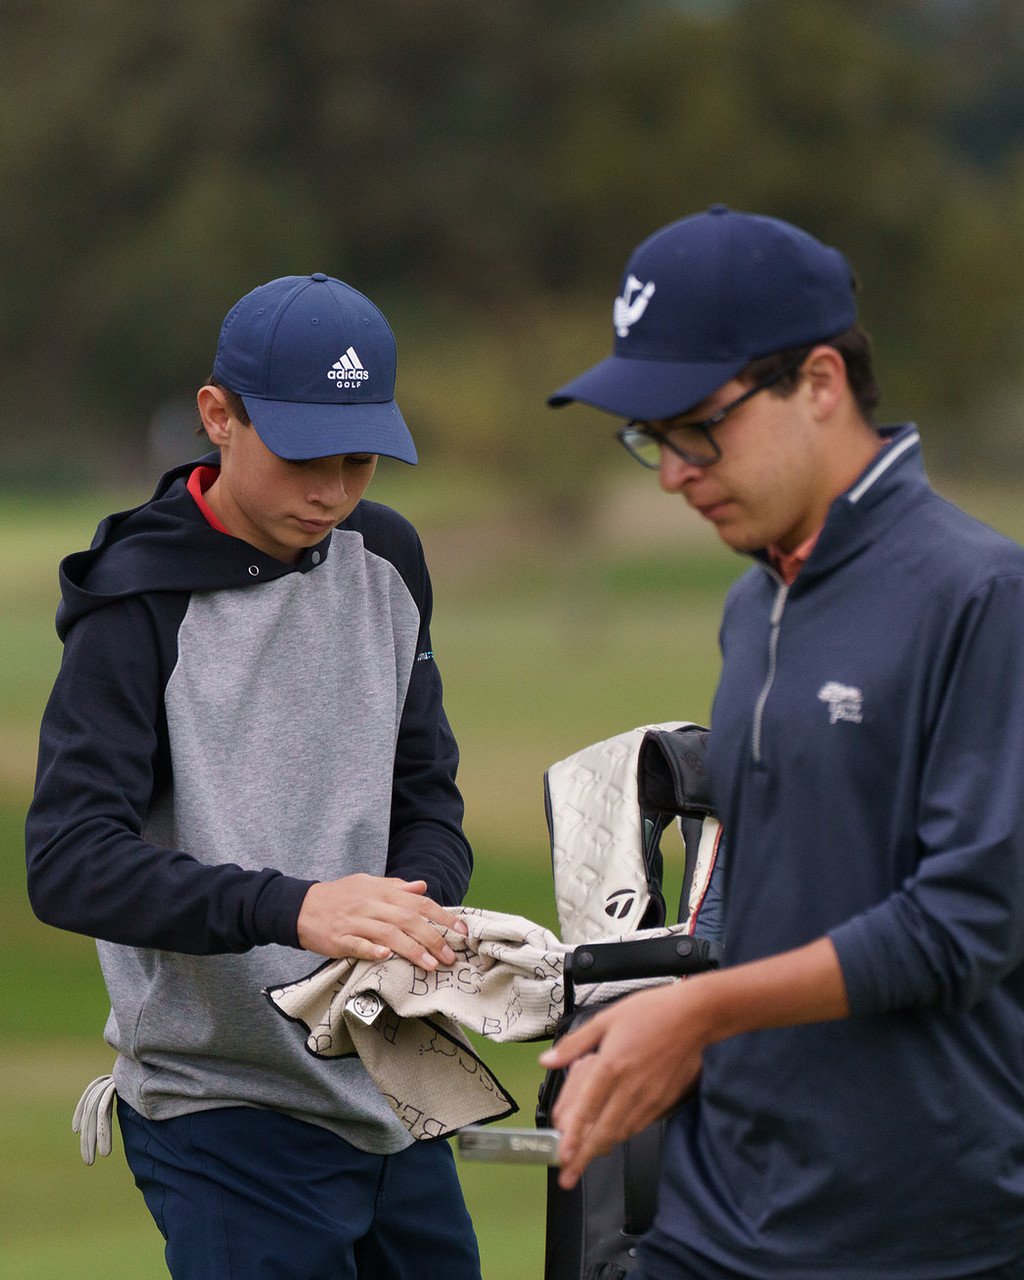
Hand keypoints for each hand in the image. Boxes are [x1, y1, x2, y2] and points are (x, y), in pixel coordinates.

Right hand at [296, 874, 466, 966]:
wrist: (300, 906)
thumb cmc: (339, 897)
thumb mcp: (368, 885)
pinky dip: (372, 950)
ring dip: (412, 949)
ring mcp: (354, 922)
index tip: (461, 930)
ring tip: (431, 964)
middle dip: (433, 938)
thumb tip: (423, 887)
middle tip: (451, 956)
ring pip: (388, 933)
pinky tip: (386, 957)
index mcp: (381, 891)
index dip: (442, 916)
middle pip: (408, 919)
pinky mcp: (338, 938)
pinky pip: (357, 944)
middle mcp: (371, 904)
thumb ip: (396, 887)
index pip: (418, 902)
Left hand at [539, 981, 703, 1189]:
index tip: (562, 1156)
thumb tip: (547, 1060)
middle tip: (569, 1177)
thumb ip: (575, 1044)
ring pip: (622, 1132)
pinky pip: (640, 1125)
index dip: (574, 1137)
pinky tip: (614, 1138)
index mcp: (612, 1066)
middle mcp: (630, 1087)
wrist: (695, 1016)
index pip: (588, 1110)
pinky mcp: (664, 1100)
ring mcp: (649, 1097)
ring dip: (603, 1149)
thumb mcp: (606, 1019)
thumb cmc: (651, 1012)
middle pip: (604, 1131)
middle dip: (584, 1157)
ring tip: (586, 1161)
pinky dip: (624, 1136)